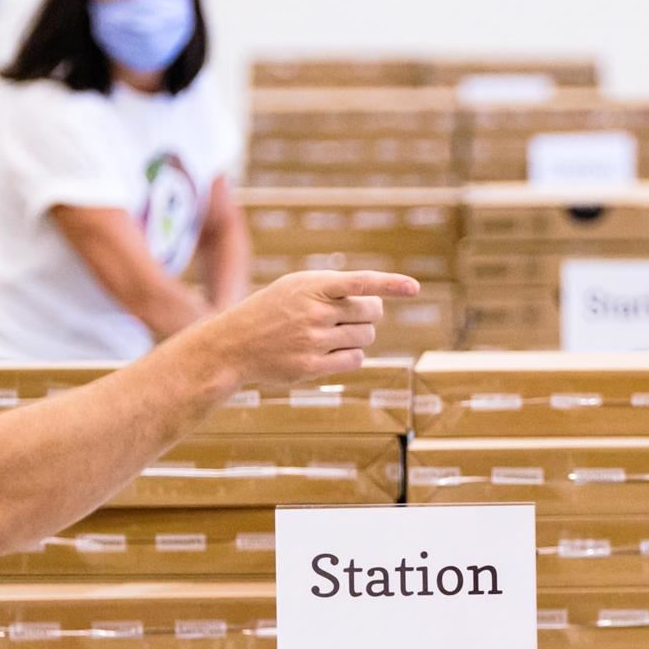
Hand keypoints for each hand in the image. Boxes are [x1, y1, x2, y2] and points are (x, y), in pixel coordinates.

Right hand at [199, 270, 418, 384]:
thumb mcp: (295, 287)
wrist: (233, 344)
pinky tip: (332, 352)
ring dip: (358, 335)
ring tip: (333, 334)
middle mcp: (314, 312)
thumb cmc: (270, 311)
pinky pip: (354, 360)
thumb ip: (332, 288)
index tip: (414, 288)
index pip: (359, 281)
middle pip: (371, 312)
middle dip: (368, 314)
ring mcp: (313, 340)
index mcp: (311, 285)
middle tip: (349, 316)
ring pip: (365, 337)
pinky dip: (351, 356)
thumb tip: (378, 303)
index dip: (390, 284)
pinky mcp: (311, 366)